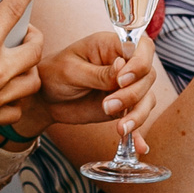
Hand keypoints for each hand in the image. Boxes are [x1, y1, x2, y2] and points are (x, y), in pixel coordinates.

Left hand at [15, 29, 168, 150]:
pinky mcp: (124, 106)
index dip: (139, 63)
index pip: (141, 47)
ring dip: (137, 114)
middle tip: (108, 106)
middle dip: (132, 94)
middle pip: (147, 76)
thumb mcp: (72, 71)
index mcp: (111, 45)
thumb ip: (99, 73)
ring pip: (147, 98)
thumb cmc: (55, 75)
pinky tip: (139, 147)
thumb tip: (123, 67)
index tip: (122, 80)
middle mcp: (124, 64)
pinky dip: (139, 132)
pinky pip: (138, 116)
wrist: (46, 99)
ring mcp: (126, 86)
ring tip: (119, 127)